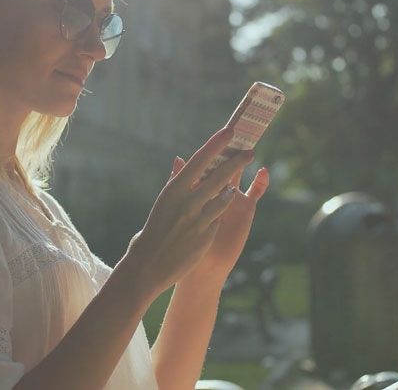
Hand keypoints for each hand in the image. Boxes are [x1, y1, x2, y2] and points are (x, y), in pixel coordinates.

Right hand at [122, 127, 254, 301]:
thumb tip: (180, 161)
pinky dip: (220, 212)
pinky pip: (218, 218)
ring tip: (234, 186)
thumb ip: (175, 183)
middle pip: (219, 176)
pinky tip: (222, 210)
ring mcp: (198, 219)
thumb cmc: (151, 231)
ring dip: (230, 190)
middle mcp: (187, 202)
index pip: (199, 160)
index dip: (216, 144)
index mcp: (173, 190)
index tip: (229, 132)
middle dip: (236, 163)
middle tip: (249, 152)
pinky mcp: (206, 236)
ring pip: (224, 197)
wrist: (148, 265)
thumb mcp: (162, 203)